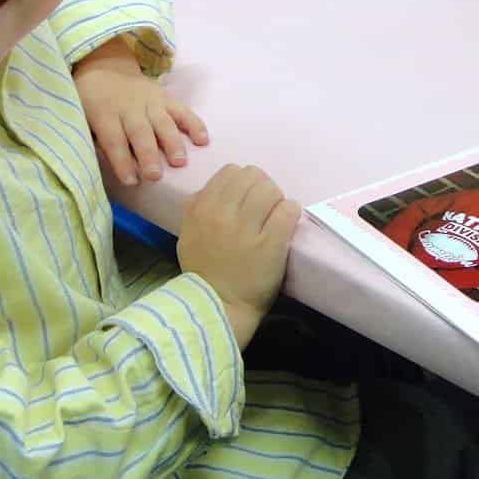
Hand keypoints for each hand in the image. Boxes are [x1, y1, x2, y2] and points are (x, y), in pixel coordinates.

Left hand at [72, 37, 208, 184]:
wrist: (106, 68)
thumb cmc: (92, 102)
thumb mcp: (82, 116)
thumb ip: (93, 138)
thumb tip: (105, 165)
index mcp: (105, 114)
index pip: (113, 139)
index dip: (121, 161)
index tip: (130, 181)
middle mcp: (130, 107)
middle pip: (140, 132)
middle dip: (148, 154)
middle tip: (155, 175)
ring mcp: (151, 101)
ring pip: (163, 122)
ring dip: (172, 142)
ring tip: (180, 161)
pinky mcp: (166, 97)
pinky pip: (182, 110)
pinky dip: (194, 124)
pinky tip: (203, 140)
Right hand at [177, 164, 300, 344]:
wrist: (219, 306)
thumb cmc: (204, 272)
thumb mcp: (187, 234)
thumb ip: (196, 207)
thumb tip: (212, 187)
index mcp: (201, 208)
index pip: (231, 172)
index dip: (243, 182)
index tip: (247, 198)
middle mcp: (222, 214)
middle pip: (254, 175)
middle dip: (262, 188)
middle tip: (265, 207)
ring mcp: (247, 229)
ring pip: (271, 189)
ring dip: (277, 199)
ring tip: (276, 216)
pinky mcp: (271, 243)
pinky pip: (288, 209)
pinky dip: (291, 212)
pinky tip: (287, 223)